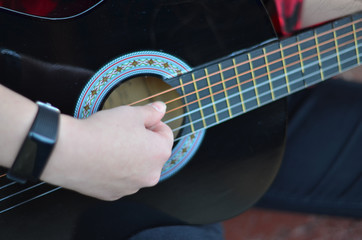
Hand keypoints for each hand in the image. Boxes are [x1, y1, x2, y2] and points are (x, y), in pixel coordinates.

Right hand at [40, 102, 172, 200]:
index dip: (152, 123)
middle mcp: (151, 175)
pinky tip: (101, 160)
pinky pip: (119, 179)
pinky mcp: (113, 195)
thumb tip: (162, 108)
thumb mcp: (131, 113)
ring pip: (136, 167)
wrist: (69, 153)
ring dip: (129, 157)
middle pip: (151, 153)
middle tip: (122, 132)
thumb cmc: (102, 131)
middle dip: (142, 142)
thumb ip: (151, 111)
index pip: (165, 134)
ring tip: (109, 145)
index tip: (137, 120)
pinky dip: (114, 170)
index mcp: (160, 153)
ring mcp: (132, 187)